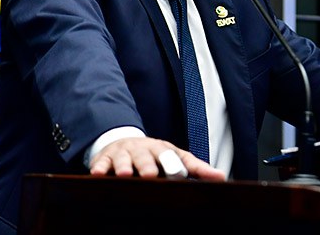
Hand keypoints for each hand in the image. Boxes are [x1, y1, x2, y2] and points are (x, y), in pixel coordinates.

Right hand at [88, 137, 225, 180]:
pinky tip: (98, 174)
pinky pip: (102, 161)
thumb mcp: (176, 158)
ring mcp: (125, 152)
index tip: (180, 174)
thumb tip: (222, 178)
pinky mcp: (106, 157)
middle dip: (148, 165)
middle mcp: (144, 149)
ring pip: (124, 158)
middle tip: (150, 175)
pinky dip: (99, 167)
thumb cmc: (155, 156)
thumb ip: (197, 169)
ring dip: (123, 166)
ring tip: (123, 175)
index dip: (175, 165)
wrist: (125, 142)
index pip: (172, 157)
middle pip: (147, 157)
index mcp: (163, 149)